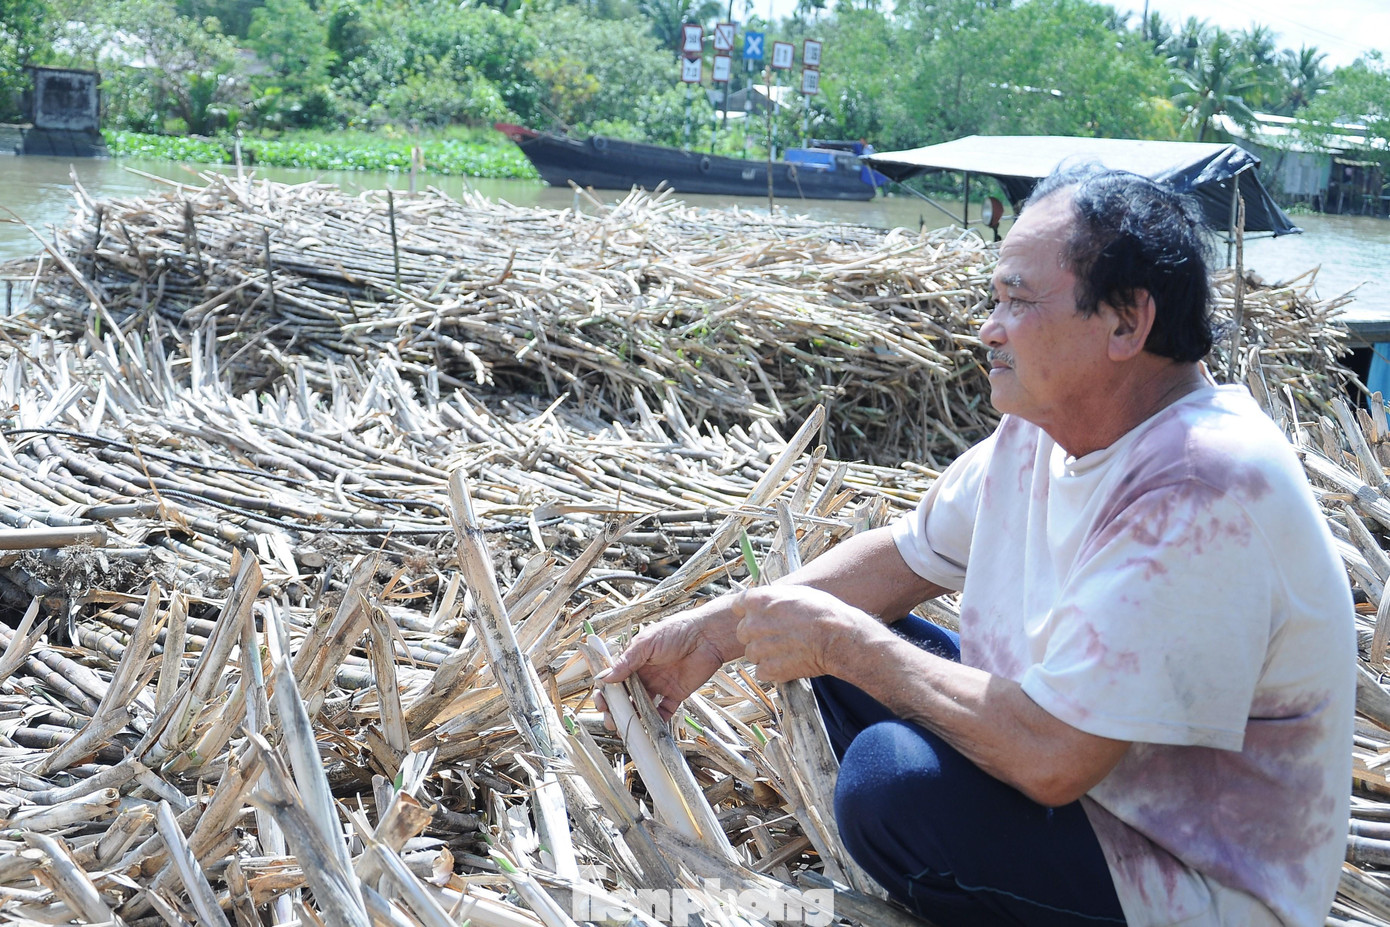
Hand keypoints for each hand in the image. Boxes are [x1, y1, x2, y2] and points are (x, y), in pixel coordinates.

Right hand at [595, 610, 733, 724]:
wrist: (707, 635)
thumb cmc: (677, 630)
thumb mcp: (646, 643)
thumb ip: (627, 662)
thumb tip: (605, 678)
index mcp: (635, 661)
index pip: (615, 680)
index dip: (607, 692)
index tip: (602, 702)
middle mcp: (645, 675)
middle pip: (626, 696)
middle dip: (617, 709)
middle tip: (611, 720)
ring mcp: (660, 686)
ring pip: (642, 707)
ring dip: (633, 718)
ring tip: (626, 728)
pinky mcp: (676, 694)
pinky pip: (664, 712)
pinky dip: (656, 722)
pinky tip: (649, 728)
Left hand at [732, 585, 880, 682]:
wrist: (838, 638)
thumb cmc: (823, 611)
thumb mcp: (796, 592)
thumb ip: (774, 598)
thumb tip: (767, 600)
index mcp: (757, 600)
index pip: (738, 606)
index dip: (749, 612)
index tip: (760, 617)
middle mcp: (752, 623)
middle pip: (743, 632)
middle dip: (757, 635)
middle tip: (779, 637)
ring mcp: (758, 648)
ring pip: (752, 653)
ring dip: (765, 654)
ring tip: (788, 651)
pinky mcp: (767, 669)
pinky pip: (762, 672)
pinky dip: (773, 671)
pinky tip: (790, 663)